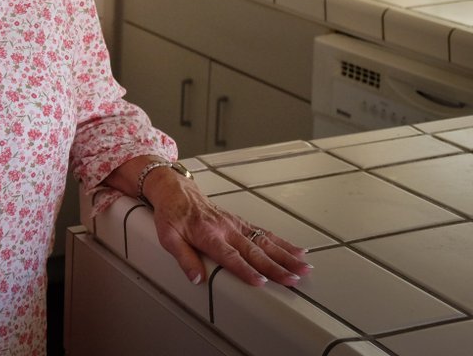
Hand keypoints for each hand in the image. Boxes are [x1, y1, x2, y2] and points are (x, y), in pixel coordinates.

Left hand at [142, 165, 311, 286]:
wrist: (176, 190)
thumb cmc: (171, 214)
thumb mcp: (168, 237)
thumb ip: (183, 258)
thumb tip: (196, 278)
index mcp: (208, 234)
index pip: (230, 256)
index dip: (246, 269)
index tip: (261, 281)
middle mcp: (226, 229)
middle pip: (254, 251)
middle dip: (276, 267)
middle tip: (293, 279)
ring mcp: (236, 225)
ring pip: (265, 241)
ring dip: (286, 255)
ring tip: (304, 267)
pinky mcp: (241, 222)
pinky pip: (264, 233)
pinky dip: (282, 242)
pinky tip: (297, 250)